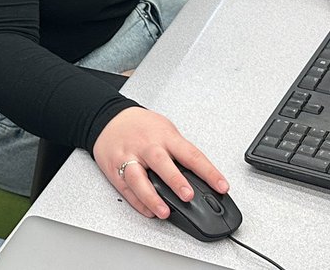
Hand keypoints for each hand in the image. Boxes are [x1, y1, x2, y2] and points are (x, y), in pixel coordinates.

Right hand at [91, 106, 225, 219]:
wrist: (108, 118)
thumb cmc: (141, 126)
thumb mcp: (165, 130)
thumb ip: (180, 152)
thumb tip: (200, 178)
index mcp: (165, 136)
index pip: (191, 154)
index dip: (208, 171)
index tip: (222, 186)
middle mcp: (147, 146)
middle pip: (161, 162)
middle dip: (175, 180)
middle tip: (188, 196)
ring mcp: (129, 157)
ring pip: (138, 178)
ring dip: (152, 196)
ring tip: (164, 211)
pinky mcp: (115, 168)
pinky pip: (126, 188)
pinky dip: (138, 201)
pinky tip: (149, 210)